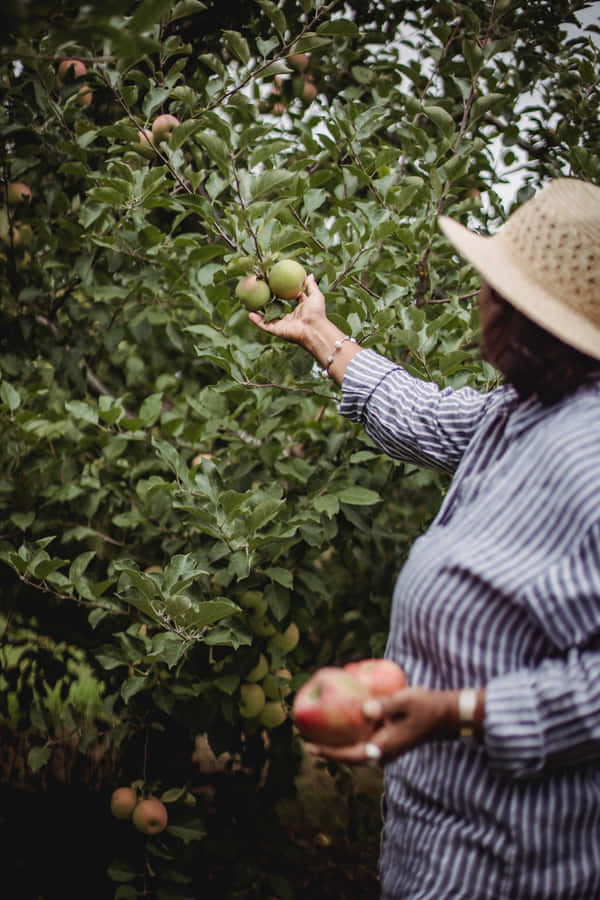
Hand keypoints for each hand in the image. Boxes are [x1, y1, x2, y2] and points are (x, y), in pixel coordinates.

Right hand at [248, 273, 326, 347]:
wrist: (314, 328)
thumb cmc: (316, 313)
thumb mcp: (315, 296)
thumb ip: (310, 286)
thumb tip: (309, 274)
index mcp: (297, 311)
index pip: (287, 301)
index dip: (281, 293)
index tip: (275, 285)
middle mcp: (289, 319)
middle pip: (275, 310)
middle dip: (267, 303)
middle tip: (260, 293)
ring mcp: (282, 325)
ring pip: (267, 318)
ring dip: (259, 313)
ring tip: (251, 304)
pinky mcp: (277, 331)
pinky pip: (264, 325)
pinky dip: (257, 321)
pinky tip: (250, 314)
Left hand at [305, 687, 459, 765]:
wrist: (445, 716)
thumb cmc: (426, 707)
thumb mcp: (405, 702)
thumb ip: (385, 706)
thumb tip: (363, 710)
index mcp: (384, 748)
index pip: (351, 755)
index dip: (329, 753)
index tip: (310, 747)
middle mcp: (382, 753)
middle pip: (348, 756)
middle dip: (327, 750)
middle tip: (304, 740)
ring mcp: (385, 748)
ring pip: (355, 750)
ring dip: (336, 744)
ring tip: (315, 734)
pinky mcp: (387, 741)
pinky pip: (363, 742)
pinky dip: (349, 736)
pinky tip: (338, 724)